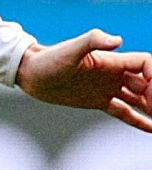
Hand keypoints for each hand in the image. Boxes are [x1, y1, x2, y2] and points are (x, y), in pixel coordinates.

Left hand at [16, 29, 151, 131]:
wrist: (31, 73)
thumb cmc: (49, 59)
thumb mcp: (70, 50)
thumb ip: (92, 41)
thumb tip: (118, 40)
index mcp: (112, 61)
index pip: (145, 65)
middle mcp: (113, 74)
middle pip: (147, 84)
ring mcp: (107, 88)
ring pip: (139, 99)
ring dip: (151, 108)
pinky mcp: (98, 101)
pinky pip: (124, 112)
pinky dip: (139, 120)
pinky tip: (151, 130)